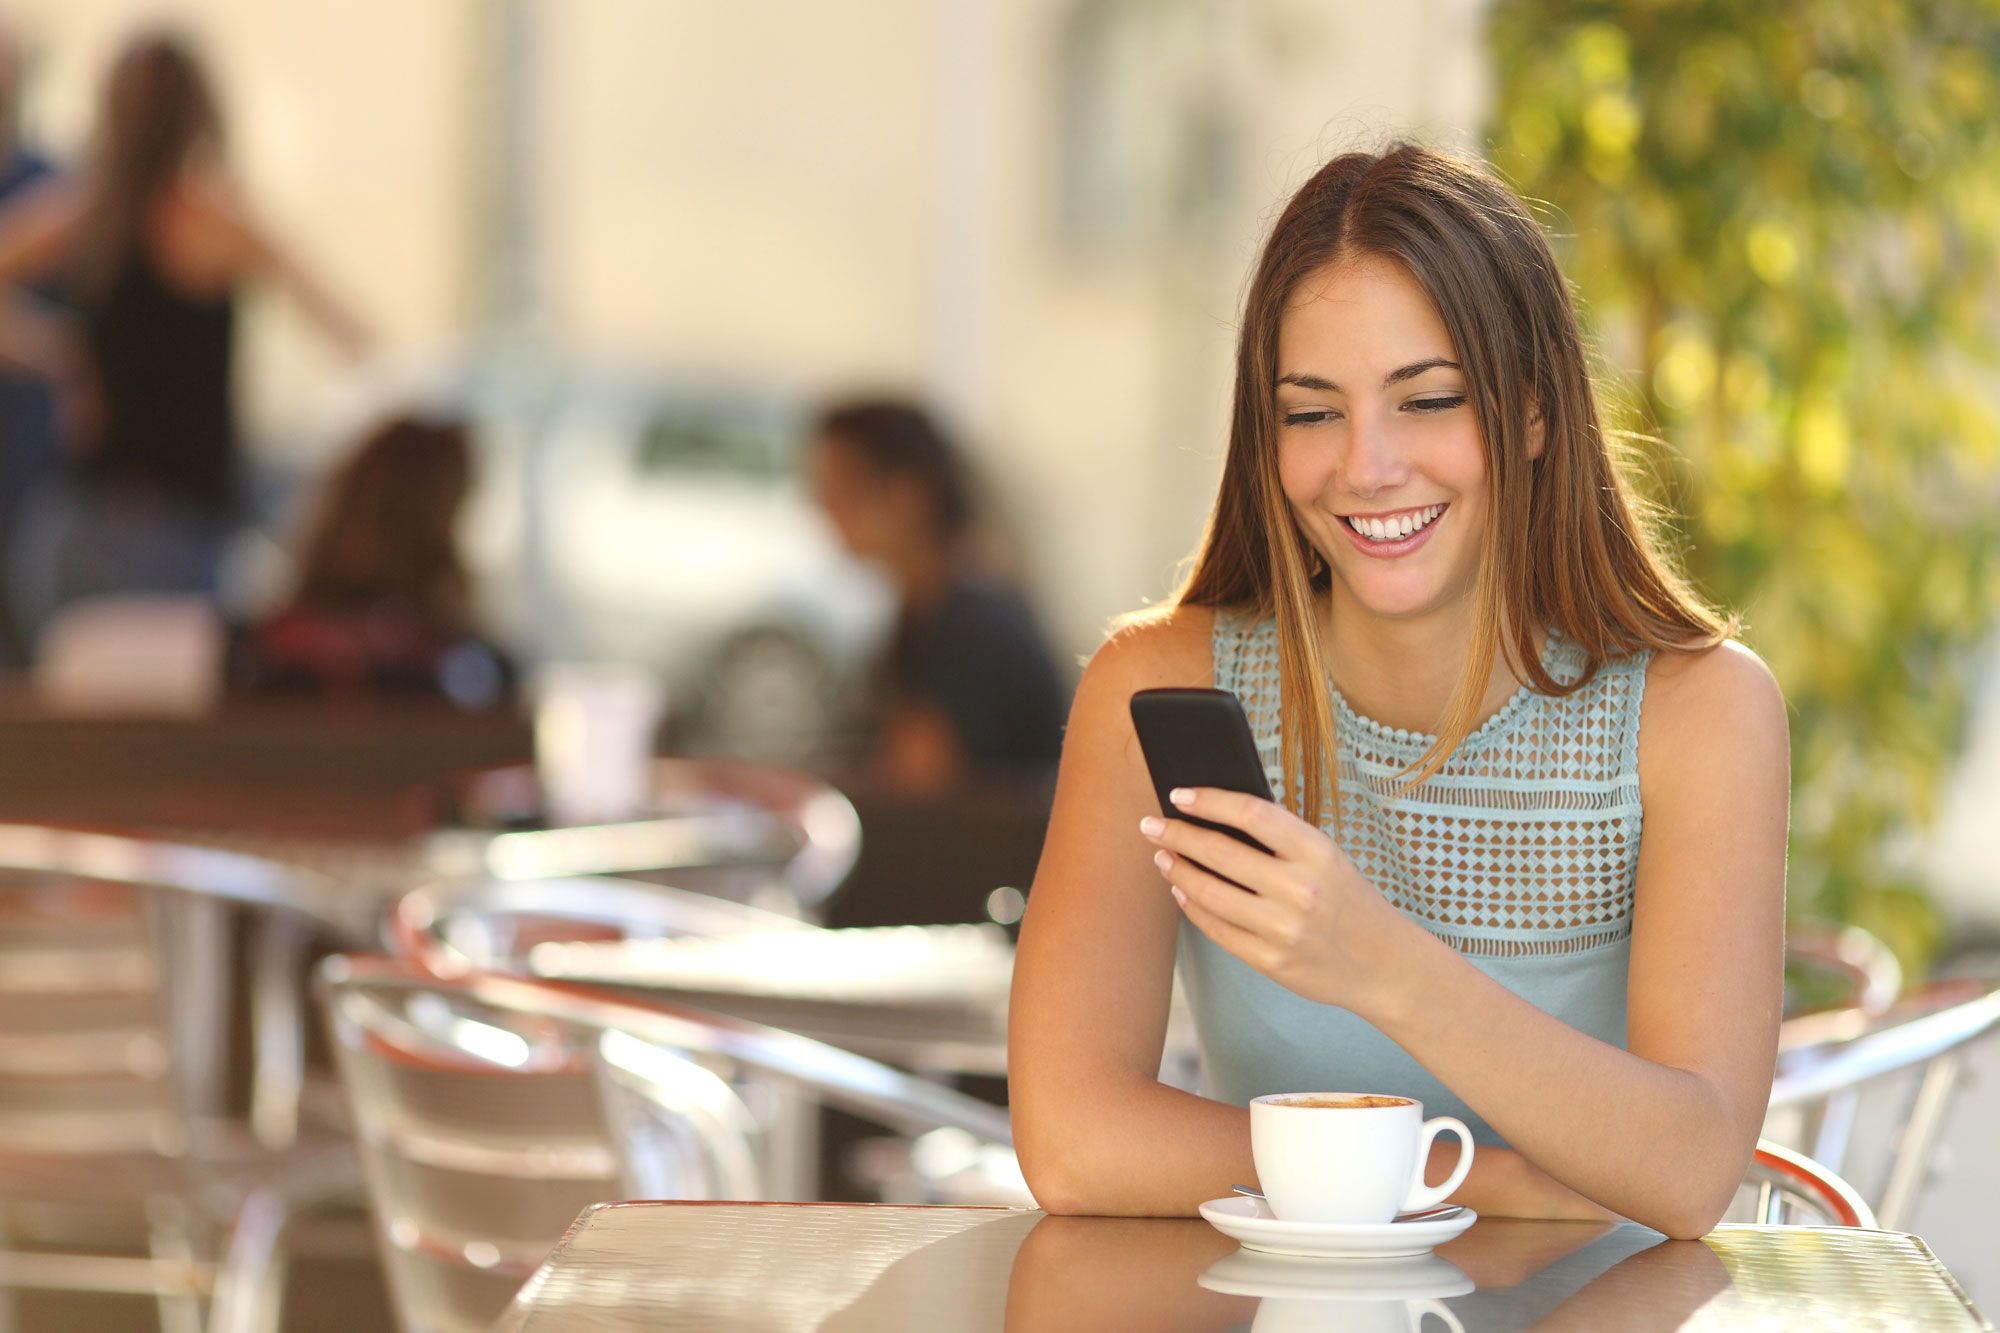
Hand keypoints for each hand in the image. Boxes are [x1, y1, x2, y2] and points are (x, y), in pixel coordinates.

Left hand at [1139, 786, 1417, 1013]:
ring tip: (1162, 856)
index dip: (1209, 801)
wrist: (1384, 964)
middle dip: (1177, 835)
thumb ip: (1280, 840)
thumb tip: (1212, 817)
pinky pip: (1216, 928)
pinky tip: (1182, 891)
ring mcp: (1283, 929)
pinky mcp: (1270, 961)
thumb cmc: (1348, 900)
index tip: (1178, 794)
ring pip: (1209, 892)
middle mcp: (1300, 889)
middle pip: (1220, 852)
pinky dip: (1192, 906)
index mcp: (1318, 852)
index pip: (1252, 814)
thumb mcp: (1328, 859)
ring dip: (1177, 870)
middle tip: (1151, 825)